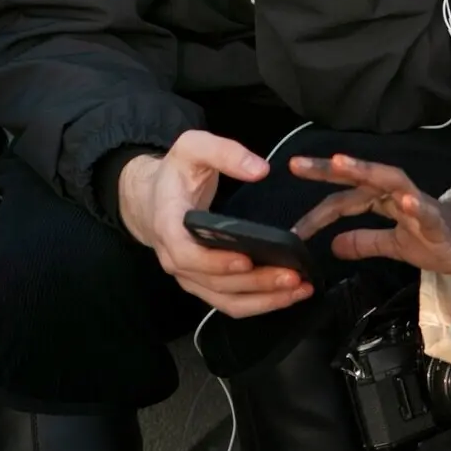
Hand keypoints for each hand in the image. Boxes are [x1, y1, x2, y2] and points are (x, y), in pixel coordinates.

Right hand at [117, 130, 314, 317]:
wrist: (151, 200)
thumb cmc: (175, 173)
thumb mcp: (192, 147)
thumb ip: (224, 152)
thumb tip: (260, 170)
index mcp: (169, 226)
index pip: (187, 253)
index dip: (215, 261)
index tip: (247, 259)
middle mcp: (176, 259)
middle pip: (215, 282)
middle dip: (256, 283)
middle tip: (293, 275)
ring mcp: (190, 277)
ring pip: (226, 299)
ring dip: (264, 299)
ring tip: (299, 288)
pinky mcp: (205, 284)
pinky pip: (231, 302)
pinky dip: (260, 303)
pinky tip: (288, 294)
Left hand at [289, 154, 450, 282]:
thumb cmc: (435, 241)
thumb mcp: (393, 246)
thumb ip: (365, 243)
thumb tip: (333, 246)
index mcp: (384, 200)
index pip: (345, 198)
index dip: (317, 211)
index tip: (292, 229)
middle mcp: (397, 193)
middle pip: (359, 176)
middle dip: (329, 168)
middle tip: (296, 164)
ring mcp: (417, 202)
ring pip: (388, 180)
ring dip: (365, 169)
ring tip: (341, 163)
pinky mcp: (436, 219)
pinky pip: (424, 209)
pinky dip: (413, 204)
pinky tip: (403, 201)